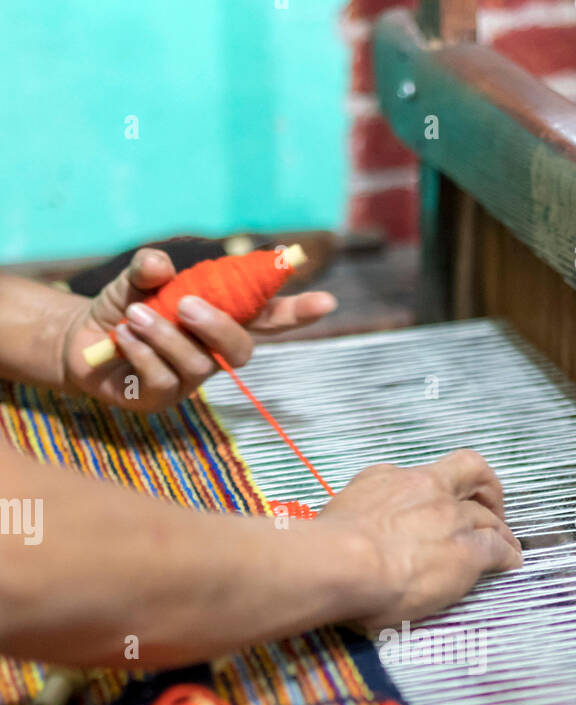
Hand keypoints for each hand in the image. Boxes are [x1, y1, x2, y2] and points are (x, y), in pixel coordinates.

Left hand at [61, 247, 336, 412]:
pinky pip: (163, 380)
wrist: (80, 340)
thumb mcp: (134, 280)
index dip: (297, 312)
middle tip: (187, 304)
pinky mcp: (162, 399)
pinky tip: (123, 339)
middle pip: (241, 352)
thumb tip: (160, 266)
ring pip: (197, 365)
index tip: (327, 300)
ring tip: (133, 316)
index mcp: (220, 320)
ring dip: (166, 336)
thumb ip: (149, 268)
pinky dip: (141, 354)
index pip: (266, 317)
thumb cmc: (121, 308)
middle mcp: (212, 354)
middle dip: (219, 328)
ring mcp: (190, 381)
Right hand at [317, 451, 521, 627]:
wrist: (343, 562)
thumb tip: (344, 534)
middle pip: (469, 477)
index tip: (439, 498)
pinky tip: (510, 566)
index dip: (436, 487)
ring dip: (500, 530)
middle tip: (491, 508)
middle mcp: (425, 490)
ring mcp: (450, 518)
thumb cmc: (325, 550)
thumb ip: (350, 517)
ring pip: (488, 516)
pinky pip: (498, 549)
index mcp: (385, 480)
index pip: (420, 476)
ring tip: (507, 545)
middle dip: (485, 491)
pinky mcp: (468, 551)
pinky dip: (508, 556)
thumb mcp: (331, 516)